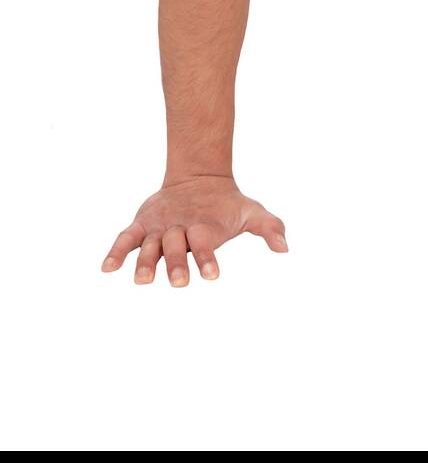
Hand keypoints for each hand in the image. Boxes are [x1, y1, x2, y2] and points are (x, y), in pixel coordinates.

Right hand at [100, 174, 287, 285]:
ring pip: (149, 245)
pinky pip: (127, 238)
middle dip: (177, 264)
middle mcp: (180, 226)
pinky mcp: (143, 225)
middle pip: (176, 246)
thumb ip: (269, 228)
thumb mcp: (251, 213)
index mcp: (205, 225)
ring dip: (145, 262)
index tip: (212, 276)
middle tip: (179, 283)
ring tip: (141, 281)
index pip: (205, 242)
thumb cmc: (228, 206)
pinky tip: (107, 269)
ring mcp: (160, 226)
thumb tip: (285, 248)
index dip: (208, 258)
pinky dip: (117, 251)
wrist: (200, 178)